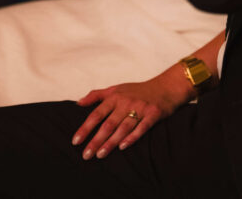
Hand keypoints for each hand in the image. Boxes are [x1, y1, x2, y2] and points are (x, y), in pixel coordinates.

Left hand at [71, 71, 190, 159]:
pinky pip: (141, 127)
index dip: (85, 128)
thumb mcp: (116, 88)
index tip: (75, 141)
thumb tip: (78, 103)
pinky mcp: (153, 114)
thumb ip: (96, 95)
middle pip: (108, 124)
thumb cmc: (137, 90)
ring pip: (123, 128)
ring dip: (111, 142)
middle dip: (96, 140)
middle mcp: (126, 102)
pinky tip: (123, 147)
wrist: (166, 86)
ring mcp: (140, 108)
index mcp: (115, 97)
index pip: (96, 114)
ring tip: (100, 155)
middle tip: (86, 155)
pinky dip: (132, 137)